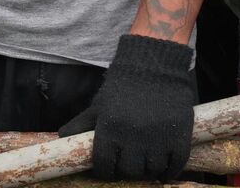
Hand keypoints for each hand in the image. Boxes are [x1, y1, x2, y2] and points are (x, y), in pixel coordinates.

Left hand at [60, 35, 195, 180]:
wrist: (154, 67)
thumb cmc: (122, 87)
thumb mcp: (98, 105)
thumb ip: (80, 125)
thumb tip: (60, 139)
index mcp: (110, 129)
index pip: (104, 166)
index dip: (105, 172)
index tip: (109, 170)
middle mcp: (133, 137)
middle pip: (129, 172)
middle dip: (126, 172)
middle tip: (128, 166)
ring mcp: (158, 138)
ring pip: (152, 171)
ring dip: (148, 172)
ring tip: (145, 165)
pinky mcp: (180, 137)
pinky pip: (175, 165)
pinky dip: (169, 172)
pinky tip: (163, 170)